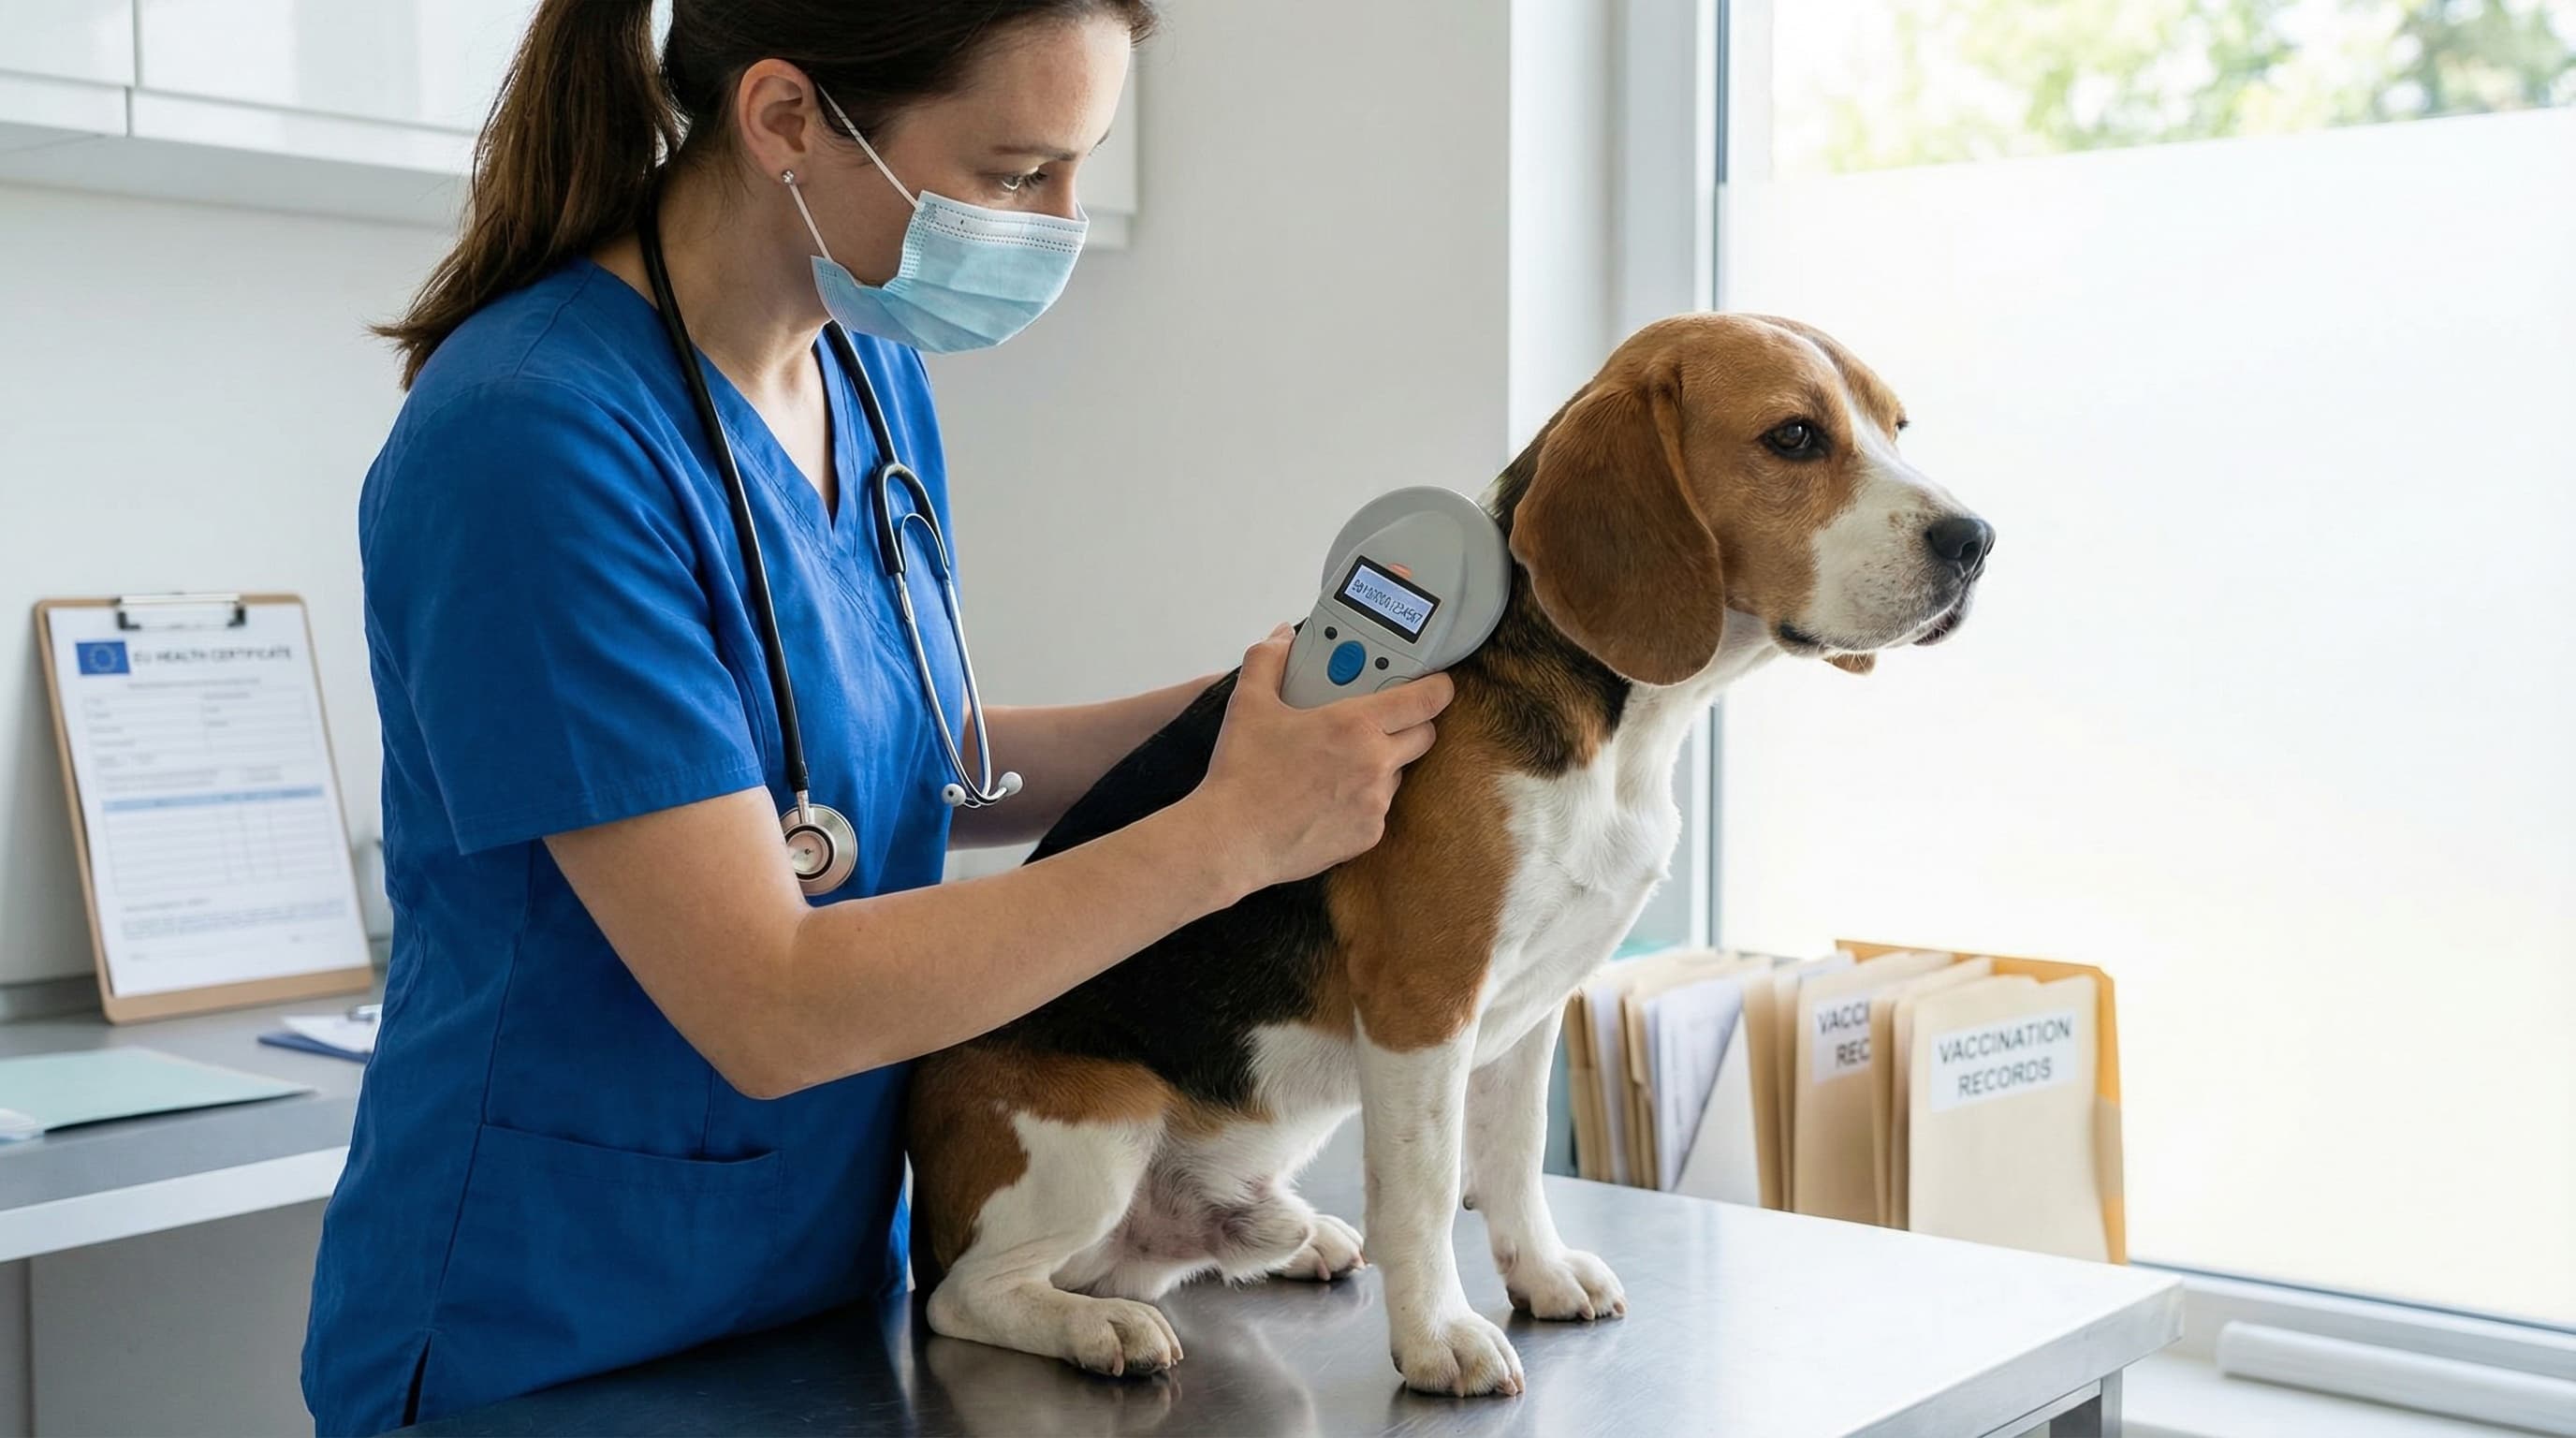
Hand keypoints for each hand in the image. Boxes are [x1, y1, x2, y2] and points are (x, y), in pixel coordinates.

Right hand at [1190, 623, 1453, 891]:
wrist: (1231, 840)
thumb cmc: (1241, 772)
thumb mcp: (1248, 703)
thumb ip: (1268, 659)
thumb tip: (1282, 636)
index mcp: (1355, 725)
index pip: (1426, 699)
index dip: (1438, 687)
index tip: (1435, 683)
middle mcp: (1375, 764)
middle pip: (1425, 735)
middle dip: (1411, 723)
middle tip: (1381, 719)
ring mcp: (1376, 803)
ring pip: (1399, 773)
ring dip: (1383, 763)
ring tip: (1340, 762)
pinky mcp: (1369, 836)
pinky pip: (1379, 808)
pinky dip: (1363, 799)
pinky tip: (1328, 797)